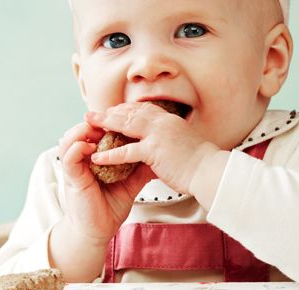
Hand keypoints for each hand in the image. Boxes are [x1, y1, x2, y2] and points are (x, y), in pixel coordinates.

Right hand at [57, 119, 155, 245]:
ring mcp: (76, 168)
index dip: (110, 122)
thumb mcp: (130, 184)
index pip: (98, 132)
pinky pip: (68, 157)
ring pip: (70, 139)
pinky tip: (91, 147)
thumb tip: (158, 155)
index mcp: (95, 158)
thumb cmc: (111, 208)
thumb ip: (140, 169)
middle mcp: (83, 159)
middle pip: (83, 130)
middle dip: (98, 121)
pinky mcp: (72, 178)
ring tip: (99, 130)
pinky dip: (77, 148)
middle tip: (114, 117)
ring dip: (83, 131)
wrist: (99, 231)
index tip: (126, 118)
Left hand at [86, 102, 220, 194]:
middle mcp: (163, 123)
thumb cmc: (201, 164)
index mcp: (170, 120)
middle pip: (130, 113)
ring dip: (105, 124)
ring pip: (126, 125)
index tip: (112, 112)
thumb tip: (166, 145)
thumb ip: (171, 140)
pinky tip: (97, 157)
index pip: (143, 110)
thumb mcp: (185, 144)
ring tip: (88, 125)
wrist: (210, 171)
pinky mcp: (154, 150)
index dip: (125, 110)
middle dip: (110, 113)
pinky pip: (127, 151)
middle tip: (93, 114)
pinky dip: (111, 154)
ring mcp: (158, 135)